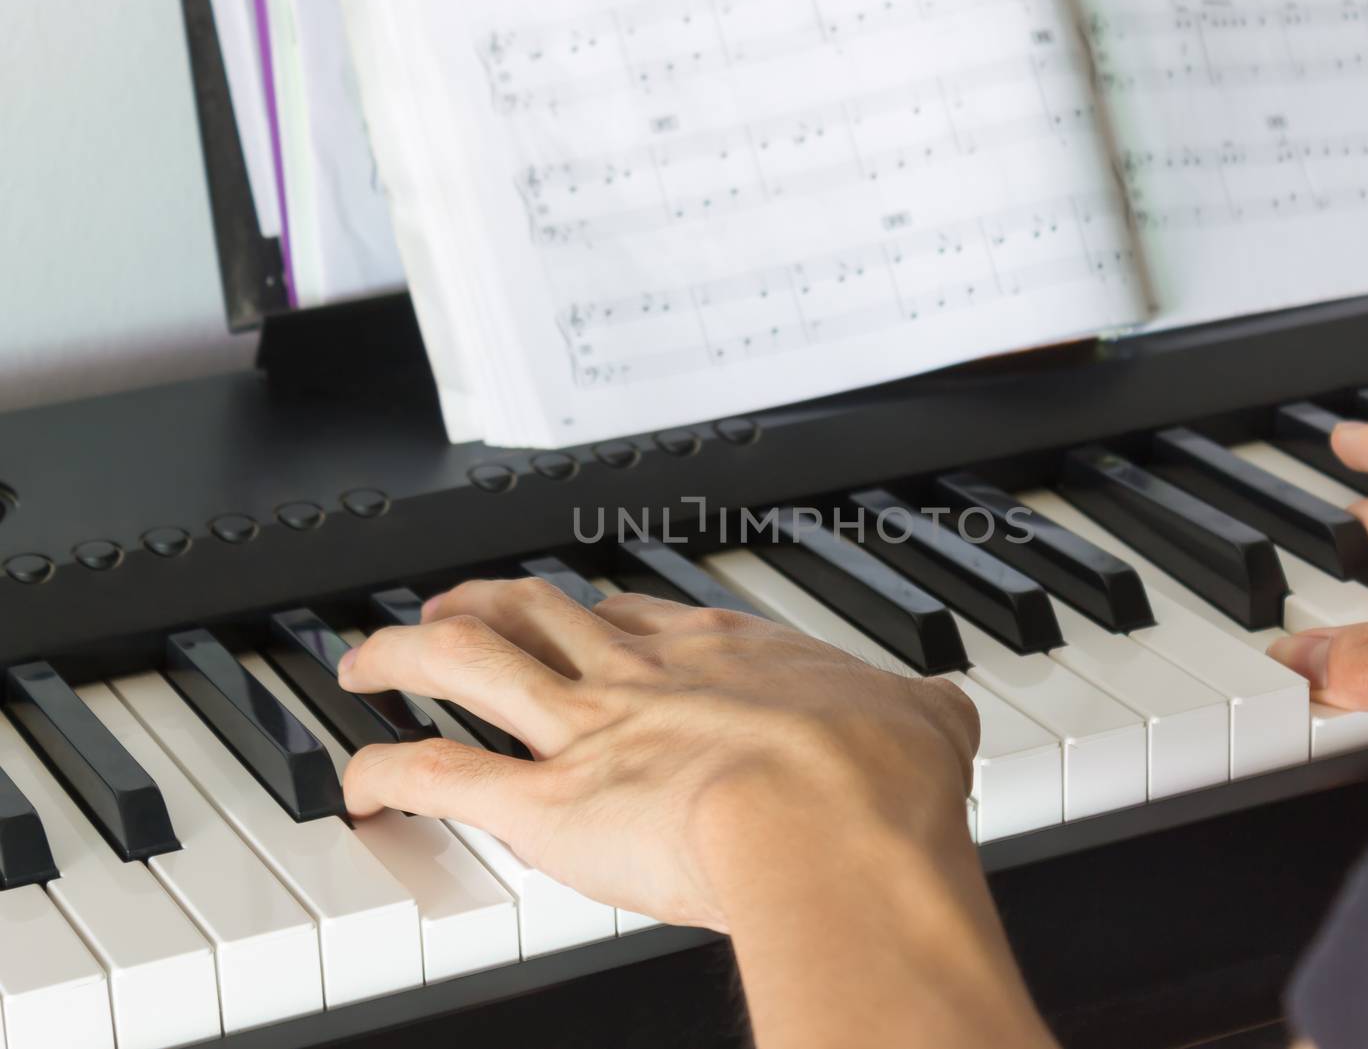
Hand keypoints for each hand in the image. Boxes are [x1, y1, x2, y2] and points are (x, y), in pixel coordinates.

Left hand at [339, 582, 1058, 1048]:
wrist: (838, 820)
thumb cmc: (878, 775)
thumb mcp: (925, 717)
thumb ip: (926, 709)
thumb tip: (953, 711)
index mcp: (718, 653)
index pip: (628, 612)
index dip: (584, 610)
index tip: (565, 612)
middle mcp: (638, 675)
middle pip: (534, 614)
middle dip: (481, 606)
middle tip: (449, 608)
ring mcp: (587, 731)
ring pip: (466, 666)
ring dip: (403, 657)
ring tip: (368, 660)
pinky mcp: (547, 804)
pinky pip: (442, 777)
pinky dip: (387, 776)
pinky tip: (357, 783)